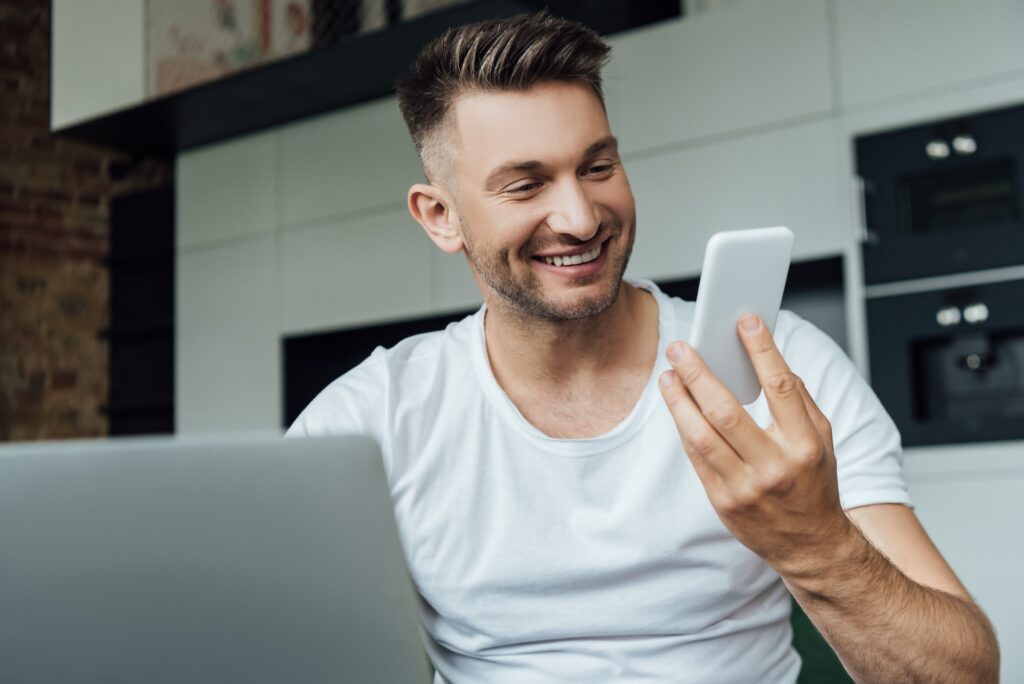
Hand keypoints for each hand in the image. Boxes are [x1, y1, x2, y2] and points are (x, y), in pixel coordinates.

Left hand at [657, 314, 853, 579]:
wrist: (811, 546)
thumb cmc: (814, 485)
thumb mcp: (822, 441)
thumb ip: (799, 401)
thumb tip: (768, 361)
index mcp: (805, 445)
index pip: (780, 387)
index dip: (762, 349)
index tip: (745, 321)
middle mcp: (775, 466)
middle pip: (727, 410)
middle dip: (699, 373)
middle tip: (680, 347)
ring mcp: (745, 486)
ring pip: (701, 435)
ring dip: (679, 400)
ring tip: (668, 374)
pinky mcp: (722, 501)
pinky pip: (696, 456)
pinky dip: (683, 426)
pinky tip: (676, 404)